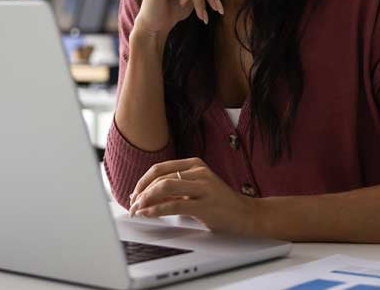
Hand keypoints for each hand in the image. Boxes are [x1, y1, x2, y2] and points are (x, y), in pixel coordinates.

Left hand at [126, 158, 258, 236]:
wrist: (247, 214)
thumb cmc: (220, 203)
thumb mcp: (197, 189)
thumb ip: (176, 190)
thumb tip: (149, 196)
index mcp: (195, 164)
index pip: (160, 168)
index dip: (143, 180)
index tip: (134, 193)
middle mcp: (199, 172)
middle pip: (159, 177)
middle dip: (141, 191)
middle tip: (132, 204)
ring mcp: (203, 187)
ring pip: (164, 187)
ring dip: (146, 199)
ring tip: (138, 209)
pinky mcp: (205, 204)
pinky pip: (173, 205)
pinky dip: (156, 209)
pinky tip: (148, 214)